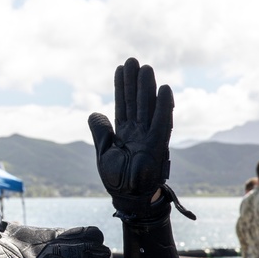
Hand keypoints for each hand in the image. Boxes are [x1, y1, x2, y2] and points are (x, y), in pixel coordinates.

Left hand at [87, 58, 173, 217]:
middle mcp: (138, 130)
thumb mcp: (103, 152)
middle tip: (132, 60)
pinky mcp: (158, 145)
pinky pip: (163, 123)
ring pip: (148, 107)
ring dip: (147, 88)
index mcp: (124, 132)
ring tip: (145, 68)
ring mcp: (149, 136)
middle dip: (134, 81)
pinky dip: (164, 107)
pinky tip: (164, 89)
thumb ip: (100, 132)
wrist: (127, 197)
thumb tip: (94, 113)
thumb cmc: (116, 178)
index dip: (121, 86)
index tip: (120, 68)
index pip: (122, 104)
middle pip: (136, 101)